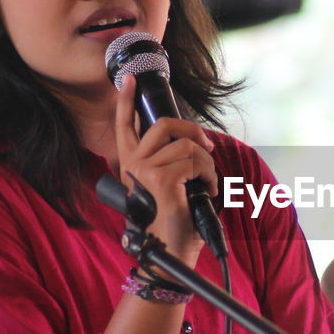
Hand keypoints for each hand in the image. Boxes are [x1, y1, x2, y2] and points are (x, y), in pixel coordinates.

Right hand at [114, 74, 216, 264]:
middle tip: (207, 147)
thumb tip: (189, 141)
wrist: (169, 253)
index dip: (125, 100)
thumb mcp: (166, 186)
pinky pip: (196, 161)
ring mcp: (145, 171)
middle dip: (192, 130)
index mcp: (130, 164)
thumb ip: (168, 162)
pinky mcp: (162, 179)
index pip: (124, 125)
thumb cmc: (172, 222)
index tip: (128, 80)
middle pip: (163, 124)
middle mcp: (132, 165)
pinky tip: (207, 190)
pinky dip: (210, 175)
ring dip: (207, 163)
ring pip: (187, 146)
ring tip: (207, 183)